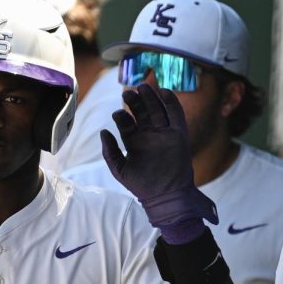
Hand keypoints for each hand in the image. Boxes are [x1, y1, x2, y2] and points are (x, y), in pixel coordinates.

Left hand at [101, 84, 216, 240]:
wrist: (165, 196)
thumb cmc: (141, 186)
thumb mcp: (120, 170)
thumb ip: (110, 152)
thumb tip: (103, 132)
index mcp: (135, 142)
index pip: (127, 124)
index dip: (122, 116)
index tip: (117, 113)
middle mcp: (149, 135)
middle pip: (142, 112)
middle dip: (135, 102)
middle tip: (128, 92)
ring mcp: (164, 134)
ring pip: (157, 110)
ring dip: (151, 98)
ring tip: (142, 87)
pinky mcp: (179, 135)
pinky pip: (176, 114)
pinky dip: (171, 102)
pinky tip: (164, 91)